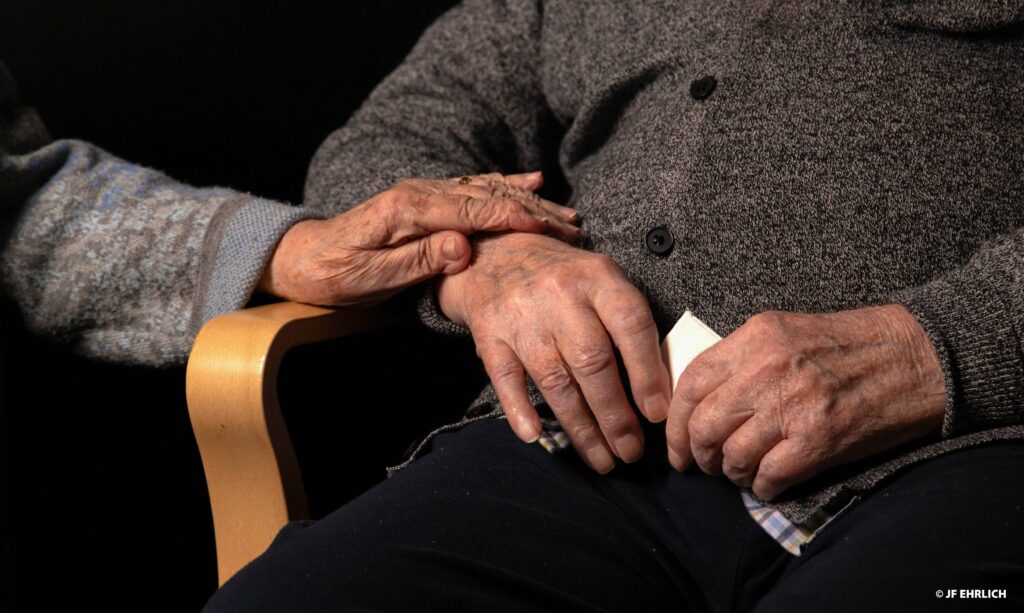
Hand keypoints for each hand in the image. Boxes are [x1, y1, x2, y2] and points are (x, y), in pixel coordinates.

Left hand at [258, 172, 579, 305]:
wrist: (304, 258)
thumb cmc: (335, 274)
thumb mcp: (371, 277)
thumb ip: (418, 261)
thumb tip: (462, 246)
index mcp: (406, 210)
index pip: (469, 210)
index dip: (509, 217)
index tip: (545, 226)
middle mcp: (419, 192)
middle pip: (485, 196)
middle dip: (531, 210)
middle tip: (570, 225)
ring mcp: (424, 192)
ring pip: (485, 191)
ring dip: (527, 201)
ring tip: (564, 212)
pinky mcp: (428, 200)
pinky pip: (473, 189)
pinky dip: (506, 186)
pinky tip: (533, 182)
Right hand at [438, 232, 672, 472]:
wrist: (496, 254)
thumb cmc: (563, 279)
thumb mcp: (602, 281)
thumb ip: (628, 324)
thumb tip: (657, 388)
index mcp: (597, 278)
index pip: (630, 326)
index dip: (647, 373)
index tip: (657, 413)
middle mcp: (560, 295)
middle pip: (593, 362)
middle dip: (615, 415)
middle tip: (630, 451)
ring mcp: (521, 317)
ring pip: (555, 380)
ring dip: (580, 427)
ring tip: (601, 458)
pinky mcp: (490, 335)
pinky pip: (506, 379)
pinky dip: (520, 410)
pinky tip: (536, 437)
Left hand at [666, 305, 947, 499]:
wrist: (918, 355)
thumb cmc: (852, 346)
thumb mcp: (786, 332)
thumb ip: (743, 361)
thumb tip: (703, 404)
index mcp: (756, 337)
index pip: (692, 383)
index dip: (674, 422)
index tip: (677, 446)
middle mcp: (766, 368)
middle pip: (704, 425)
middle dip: (698, 455)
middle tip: (706, 467)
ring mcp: (793, 404)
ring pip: (732, 456)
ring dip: (731, 474)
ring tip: (742, 474)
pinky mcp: (820, 438)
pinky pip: (769, 476)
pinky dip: (762, 487)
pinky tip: (769, 484)